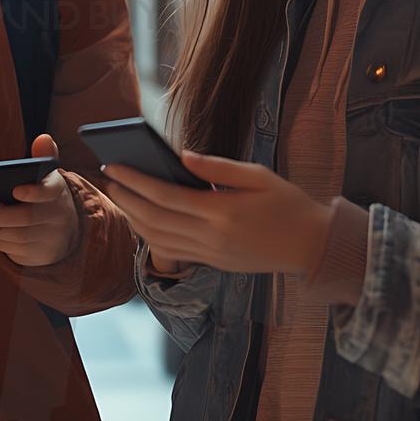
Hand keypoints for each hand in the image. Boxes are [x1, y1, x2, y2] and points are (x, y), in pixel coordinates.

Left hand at [0, 134, 80, 266]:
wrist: (63, 235)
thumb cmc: (46, 198)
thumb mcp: (49, 177)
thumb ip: (44, 156)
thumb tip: (43, 138)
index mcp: (58, 194)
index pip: (49, 192)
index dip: (34, 192)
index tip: (16, 189)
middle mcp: (56, 218)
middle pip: (23, 217)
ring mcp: (45, 240)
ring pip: (11, 235)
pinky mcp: (32, 257)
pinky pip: (6, 248)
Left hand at [102, 150, 332, 274]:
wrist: (311, 247)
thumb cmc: (288, 204)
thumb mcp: (258, 176)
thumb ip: (218, 166)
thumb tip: (181, 156)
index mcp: (223, 212)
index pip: (165, 196)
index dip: (135, 181)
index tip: (115, 165)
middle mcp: (212, 238)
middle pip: (155, 220)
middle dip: (127, 198)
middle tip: (108, 178)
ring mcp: (211, 255)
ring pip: (158, 240)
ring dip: (133, 218)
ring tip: (119, 196)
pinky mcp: (213, 264)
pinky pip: (171, 251)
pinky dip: (150, 236)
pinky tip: (141, 219)